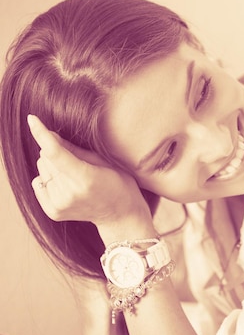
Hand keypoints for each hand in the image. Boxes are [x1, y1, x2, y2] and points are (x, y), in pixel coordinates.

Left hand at [28, 115, 151, 231]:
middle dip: (57, 154)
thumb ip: (74, 149)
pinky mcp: (52, 212)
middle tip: (80, 165)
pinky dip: (48, 180)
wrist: (120, 215)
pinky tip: (66, 187)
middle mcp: (69, 194)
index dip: (42, 135)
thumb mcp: (103, 161)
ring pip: (41, 169)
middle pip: (45, 158)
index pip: (56, 153)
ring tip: (75, 178)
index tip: (32, 119)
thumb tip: (49, 135)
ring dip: (54, 168)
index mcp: (85, 179)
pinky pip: (37, 183)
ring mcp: (59, 205)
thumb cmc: (118, 183)